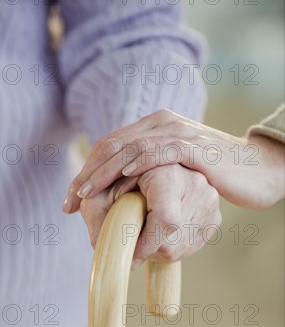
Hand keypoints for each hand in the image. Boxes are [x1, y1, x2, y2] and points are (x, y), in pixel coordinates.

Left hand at [63, 109, 284, 211]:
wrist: (258, 168)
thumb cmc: (215, 172)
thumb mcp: (176, 169)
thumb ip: (151, 171)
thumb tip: (124, 191)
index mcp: (154, 127)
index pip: (110, 145)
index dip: (86, 171)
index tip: (71, 199)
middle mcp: (162, 124)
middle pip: (112, 145)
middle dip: (86, 175)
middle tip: (69, 202)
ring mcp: (177, 132)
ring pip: (128, 149)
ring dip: (102, 173)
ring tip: (84, 195)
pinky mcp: (193, 146)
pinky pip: (157, 152)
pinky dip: (135, 165)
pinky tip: (119, 181)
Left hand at [79, 163, 221, 267]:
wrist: (144, 177)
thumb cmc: (115, 185)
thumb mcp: (99, 195)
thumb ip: (95, 216)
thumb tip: (103, 248)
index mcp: (166, 170)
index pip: (166, 221)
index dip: (144, 245)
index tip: (128, 256)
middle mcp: (196, 182)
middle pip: (170, 238)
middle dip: (147, 247)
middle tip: (131, 240)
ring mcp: (210, 200)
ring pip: (180, 246)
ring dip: (158, 249)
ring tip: (144, 229)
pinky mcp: (215, 216)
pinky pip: (191, 245)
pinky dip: (171, 246)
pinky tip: (159, 232)